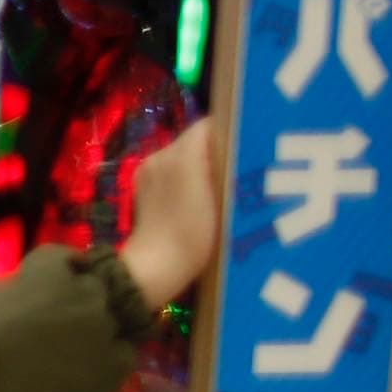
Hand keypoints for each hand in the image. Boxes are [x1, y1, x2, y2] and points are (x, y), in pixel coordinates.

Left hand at [119, 115, 223, 308]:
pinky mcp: (141, 186)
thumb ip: (229, 167)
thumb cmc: (196, 234)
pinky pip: (169, 169)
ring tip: (223, 183)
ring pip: (181, 154)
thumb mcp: (225, 200)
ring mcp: (147, 170)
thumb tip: (240, 147)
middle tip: (241, 166)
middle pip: (194, 139)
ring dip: (201, 163)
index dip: (232, 132)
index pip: (210, 126)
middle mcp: (160, 155)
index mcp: (181, 155)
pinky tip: (200, 196)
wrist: (157, 265)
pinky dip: (185, 176)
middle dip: (217, 149)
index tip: (249, 145)